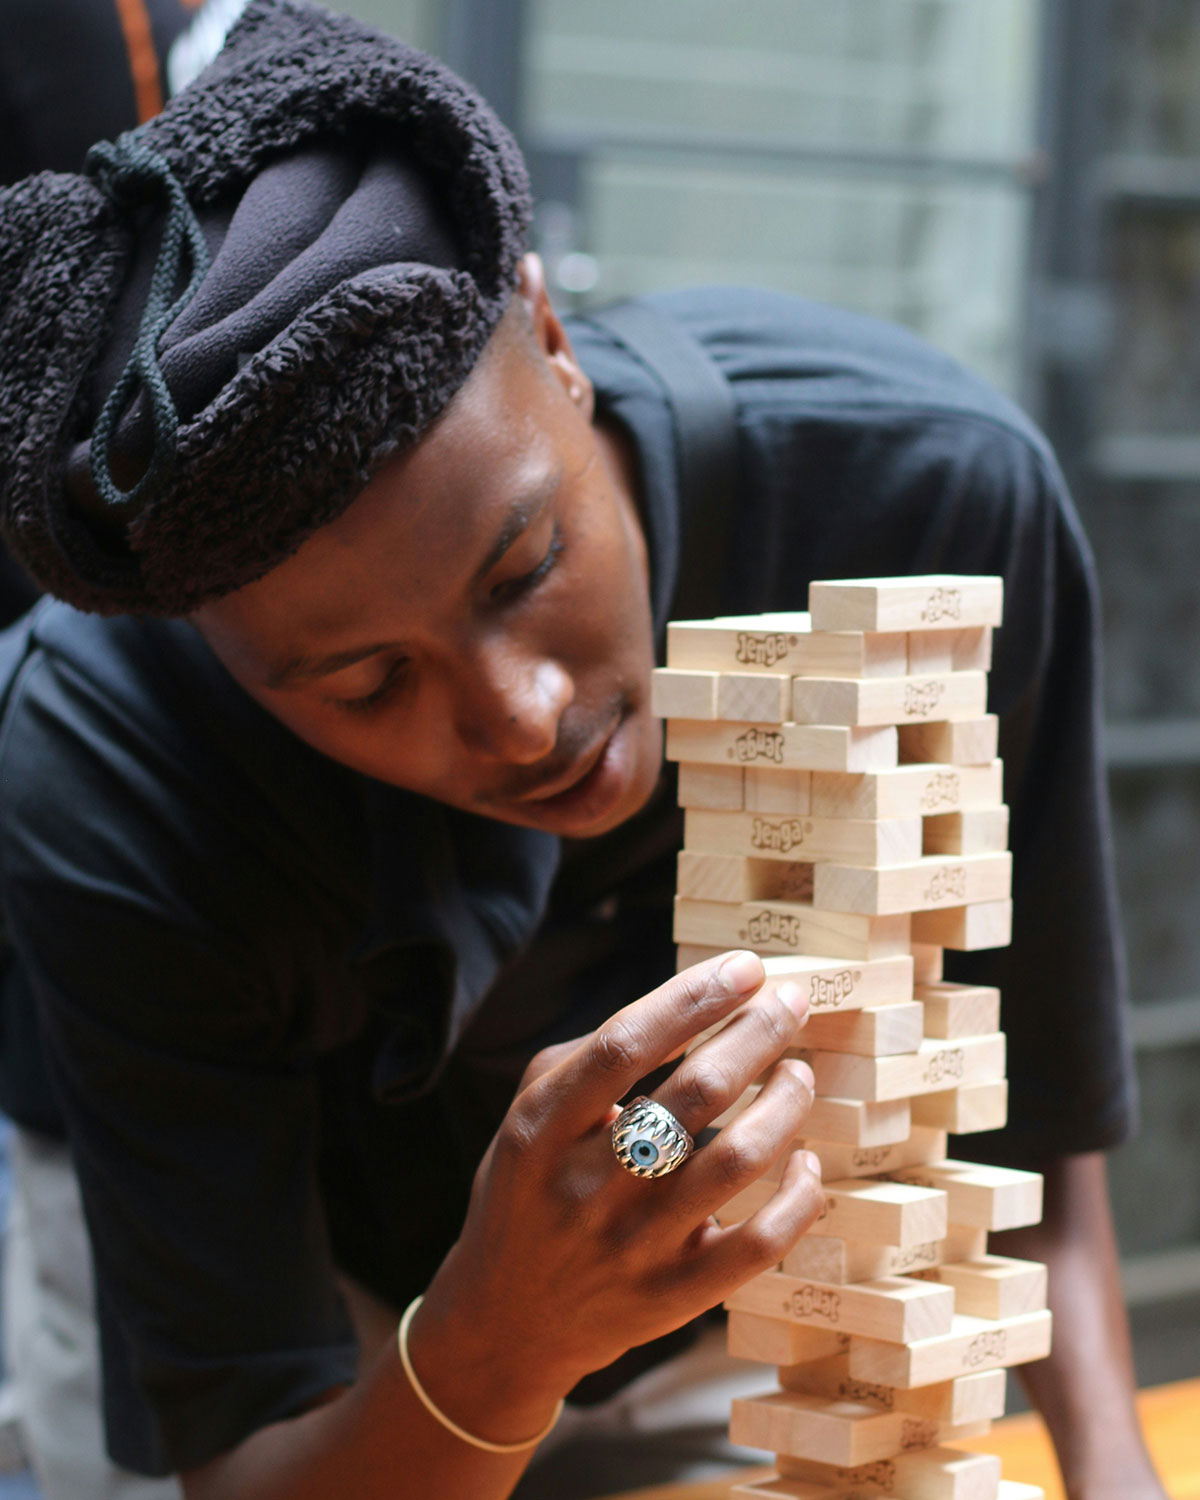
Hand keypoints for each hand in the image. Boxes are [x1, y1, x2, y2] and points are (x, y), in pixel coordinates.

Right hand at [412, 950, 821, 1437]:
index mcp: (540, 1130)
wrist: (508, 1320)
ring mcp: (632, 1248)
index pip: (625, 1046)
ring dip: (784, 1103)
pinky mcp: (674, 1297)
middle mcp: (585, 1187)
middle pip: (693, 1094)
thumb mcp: (528, 1116)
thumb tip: (686, 1005)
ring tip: (798, 1071)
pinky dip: (796, 1195)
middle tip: (789, 1002)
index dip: (692, 1000)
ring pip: (735, 1161)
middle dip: (756, 1034)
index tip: (746, 967)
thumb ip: (590, 1058)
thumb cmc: (530, 1194)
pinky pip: (758, 1243)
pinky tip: (802, 1159)